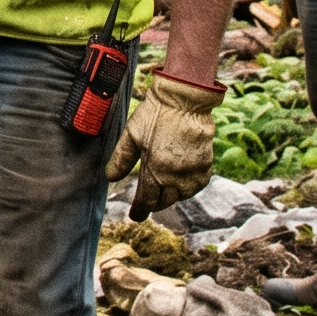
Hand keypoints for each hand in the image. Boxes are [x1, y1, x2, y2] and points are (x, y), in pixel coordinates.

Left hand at [107, 70, 223, 215]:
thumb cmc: (155, 114)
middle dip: (155, 204)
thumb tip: (110, 178)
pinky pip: (197, 185)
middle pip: (165, 201)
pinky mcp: (206, 164)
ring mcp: (193, 171)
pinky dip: (188, 187)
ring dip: (172, 196)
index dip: (140, 210)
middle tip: (148, 203)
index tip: (135, 216)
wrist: (184, 100)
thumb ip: (121, 159)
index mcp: (156, 171)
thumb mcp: (131, 135)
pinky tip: (181, 182)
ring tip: (164, 191)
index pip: (147, 201)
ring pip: (182, 195)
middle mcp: (176, 176)